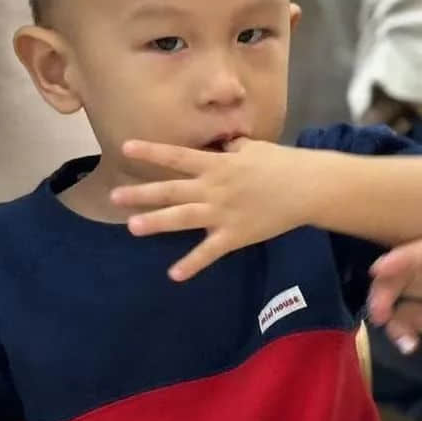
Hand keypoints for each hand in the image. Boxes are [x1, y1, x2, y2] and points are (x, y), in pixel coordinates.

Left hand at [111, 138, 309, 280]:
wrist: (307, 188)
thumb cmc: (282, 164)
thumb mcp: (254, 148)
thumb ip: (232, 149)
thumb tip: (222, 146)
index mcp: (217, 165)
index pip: (177, 156)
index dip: (152, 152)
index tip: (126, 147)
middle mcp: (213, 188)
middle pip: (171, 190)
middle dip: (142, 194)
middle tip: (114, 196)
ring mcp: (222, 213)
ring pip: (183, 218)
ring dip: (157, 223)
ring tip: (132, 227)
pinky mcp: (234, 235)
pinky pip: (209, 252)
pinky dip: (193, 264)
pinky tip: (174, 275)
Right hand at [366, 236, 421, 381]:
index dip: (408, 257)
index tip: (381, 269)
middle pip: (415, 268)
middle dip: (390, 282)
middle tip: (377, 308)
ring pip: (409, 291)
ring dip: (390, 303)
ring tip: (384, 325)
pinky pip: (416, 320)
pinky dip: (403, 328)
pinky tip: (407, 345)